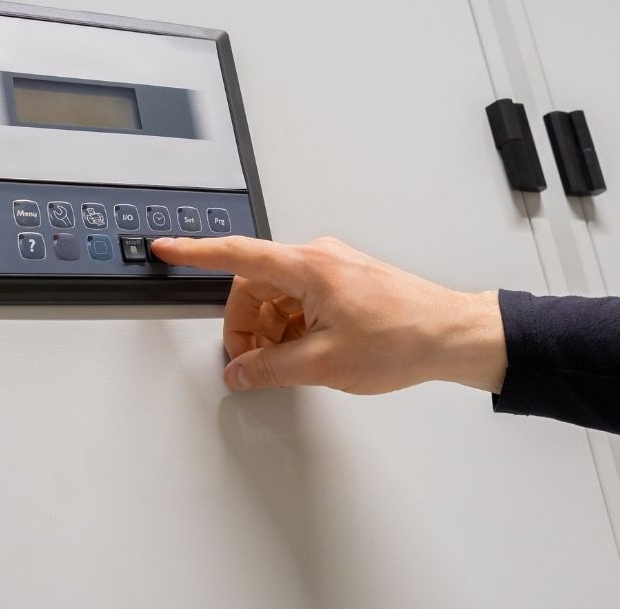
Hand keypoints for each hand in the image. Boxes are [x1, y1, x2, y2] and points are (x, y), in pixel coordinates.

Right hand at [151, 236, 505, 394]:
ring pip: (277, 296)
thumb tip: (240, 372)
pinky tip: (306, 354)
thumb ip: (271, 369)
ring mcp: (333, 268)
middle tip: (250, 363)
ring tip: (289, 363)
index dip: (195, 252)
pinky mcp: (344, 282)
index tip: (167, 246)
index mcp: (309, 267)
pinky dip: (293, 327)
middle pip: (255, 285)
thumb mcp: (325, 363)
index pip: (237, 255)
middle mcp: (319, 258)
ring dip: (272, 330)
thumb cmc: (405, 337)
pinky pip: (300, 300)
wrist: (452, 334)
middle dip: (245, 325)